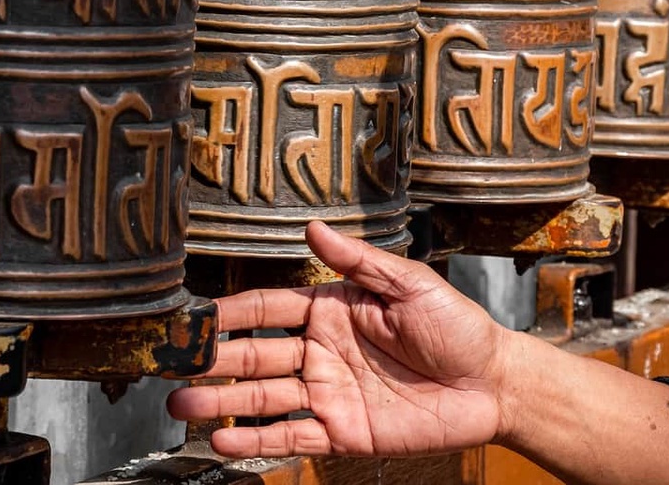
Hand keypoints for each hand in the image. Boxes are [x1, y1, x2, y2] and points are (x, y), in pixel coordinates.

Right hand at [167, 221, 512, 458]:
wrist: (493, 383)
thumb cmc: (456, 327)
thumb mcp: (409, 283)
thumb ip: (357, 260)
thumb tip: (313, 227)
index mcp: (330, 310)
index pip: (267, 308)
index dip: (231, 312)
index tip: (196, 316)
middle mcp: (320, 351)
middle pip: (254, 354)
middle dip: (212, 361)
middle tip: (175, 366)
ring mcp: (328, 393)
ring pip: (262, 398)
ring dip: (221, 403)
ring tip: (184, 406)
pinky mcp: (342, 432)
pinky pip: (291, 436)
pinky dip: (256, 440)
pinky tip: (224, 440)